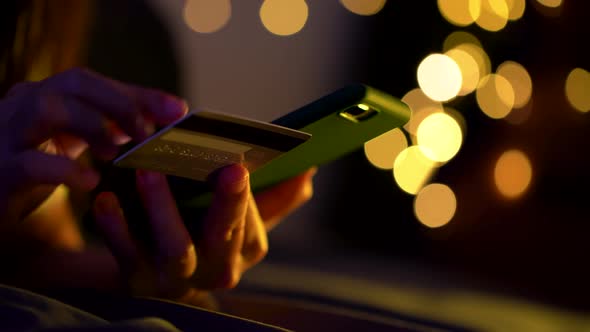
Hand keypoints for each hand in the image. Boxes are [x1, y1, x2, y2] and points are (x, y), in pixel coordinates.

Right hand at [0, 67, 186, 232]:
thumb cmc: (38, 171)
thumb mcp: (78, 142)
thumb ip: (118, 124)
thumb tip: (172, 111)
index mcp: (47, 97)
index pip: (96, 82)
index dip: (139, 93)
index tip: (179, 110)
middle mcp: (24, 106)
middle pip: (74, 82)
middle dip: (120, 103)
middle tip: (150, 132)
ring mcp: (6, 136)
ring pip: (46, 107)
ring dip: (92, 124)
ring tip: (116, 150)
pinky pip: (29, 162)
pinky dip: (64, 169)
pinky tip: (91, 181)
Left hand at [92, 165, 314, 304]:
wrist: (161, 270)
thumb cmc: (208, 232)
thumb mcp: (246, 219)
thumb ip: (278, 197)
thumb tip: (310, 172)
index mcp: (245, 250)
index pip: (252, 227)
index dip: (246, 200)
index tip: (240, 167)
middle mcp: (216, 270)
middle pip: (223, 238)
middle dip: (226, 204)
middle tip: (225, 168)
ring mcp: (176, 278)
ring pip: (174, 247)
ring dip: (163, 208)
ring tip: (151, 171)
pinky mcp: (137, 280)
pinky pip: (125, 253)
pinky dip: (115, 228)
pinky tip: (105, 200)